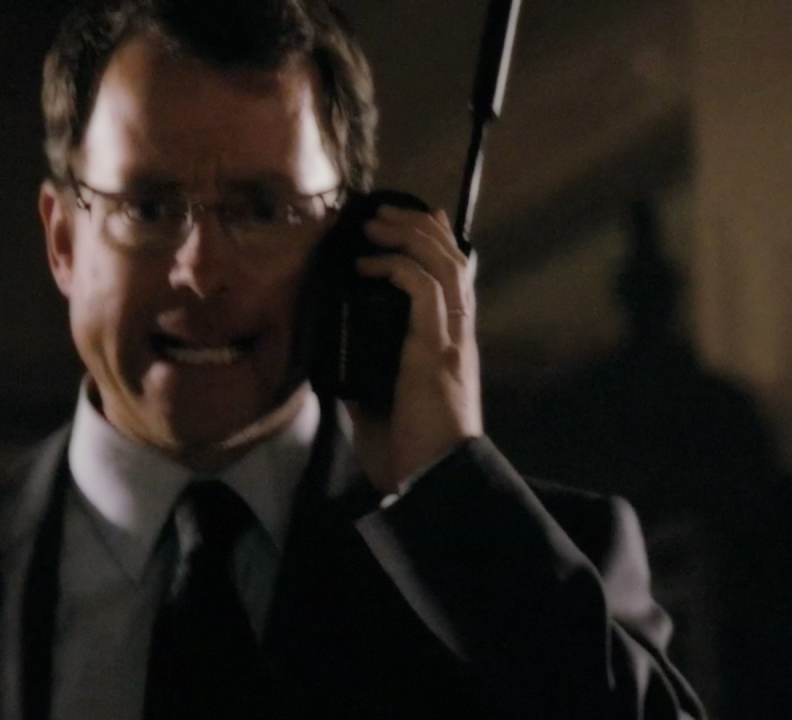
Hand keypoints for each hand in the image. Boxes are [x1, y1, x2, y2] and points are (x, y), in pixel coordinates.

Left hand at [348, 206, 482, 493]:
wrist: (433, 483)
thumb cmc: (410, 454)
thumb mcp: (377, 407)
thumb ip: (364, 377)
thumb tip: (334, 360)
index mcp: (448, 347)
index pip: (454, 281)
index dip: (438, 245)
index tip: (414, 221)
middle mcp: (457, 336)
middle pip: (452, 261)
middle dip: (419, 228)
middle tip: (385, 211)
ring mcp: (451, 341)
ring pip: (444, 266)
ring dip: (409, 236)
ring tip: (376, 222)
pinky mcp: (436, 350)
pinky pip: (424, 290)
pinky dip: (397, 267)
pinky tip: (369, 263)